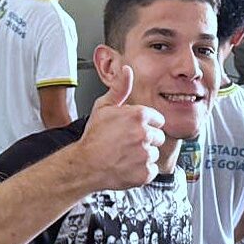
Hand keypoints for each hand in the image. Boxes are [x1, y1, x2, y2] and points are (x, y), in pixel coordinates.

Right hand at [76, 65, 165, 189]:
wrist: (84, 165)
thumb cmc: (93, 137)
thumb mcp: (104, 107)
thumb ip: (120, 88)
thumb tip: (127, 70)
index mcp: (139, 115)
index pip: (158, 120)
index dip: (145, 125)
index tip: (132, 130)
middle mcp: (145, 133)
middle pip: (159, 137)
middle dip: (146, 140)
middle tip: (127, 143)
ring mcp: (146, 154)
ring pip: (155, 153)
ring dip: (144, 155)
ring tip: (126, 155)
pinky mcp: (145, 172)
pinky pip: (152, 170)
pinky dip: (142, 171)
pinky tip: (128, 166)